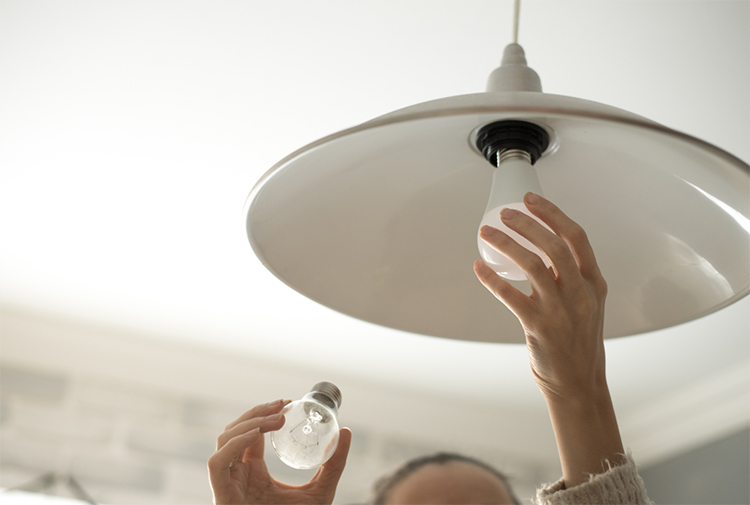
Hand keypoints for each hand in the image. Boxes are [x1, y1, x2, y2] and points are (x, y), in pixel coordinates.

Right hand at [208, 399, 351, 504]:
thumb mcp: (321, 491)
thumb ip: (333, 464)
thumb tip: (346, 431)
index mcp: (253, 470)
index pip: (251, 432)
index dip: (264, 413)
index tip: (287, 403)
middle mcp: (237, 474)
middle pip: (234, 430)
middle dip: (256, 412)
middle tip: (282, 406)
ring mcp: (228, 484)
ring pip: (224, 440)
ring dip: (248, 424)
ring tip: (275, 420)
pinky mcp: (222, 496)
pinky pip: (217, 464)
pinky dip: (233, 446)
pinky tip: (255, 436)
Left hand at [473, 192, 607, 401]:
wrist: (579, 384)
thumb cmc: (578, 343)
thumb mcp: (586, 306)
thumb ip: (570, 279)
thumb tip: (541, 251)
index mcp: (593, 283)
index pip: (576, 237)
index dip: (553, 214)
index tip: (531, 200)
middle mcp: (580, 293)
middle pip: (554, 245)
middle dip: (527, 224)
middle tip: (505, 213)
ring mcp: (560, 310)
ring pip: (532, 265)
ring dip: (506, 244)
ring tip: (487, 232)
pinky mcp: (539, 326)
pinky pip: (510, 296)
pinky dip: (492, 279)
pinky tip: (479, 268)